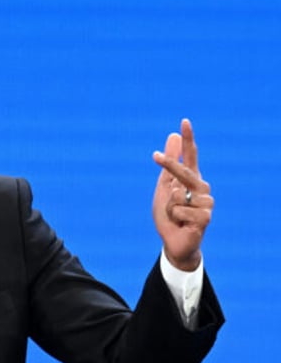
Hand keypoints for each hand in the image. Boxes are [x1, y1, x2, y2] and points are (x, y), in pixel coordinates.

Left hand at [152, 118, 213, 271]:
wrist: (174, 242)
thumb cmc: (170, 214)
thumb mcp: (164, 187)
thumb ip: (170, 164)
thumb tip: (172, 136)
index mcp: (192, 179)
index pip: (191, 155)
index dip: (188, 139)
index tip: (183, 121)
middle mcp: (202, 188)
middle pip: (183, 171)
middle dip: (169, 165)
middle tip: (155, 157)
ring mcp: (206, 203)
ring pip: (176, 194)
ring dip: (169, 208)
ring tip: (176, 216)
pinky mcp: (205, 218)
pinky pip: (179, 210)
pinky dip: (174, 217)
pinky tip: (182, 224)